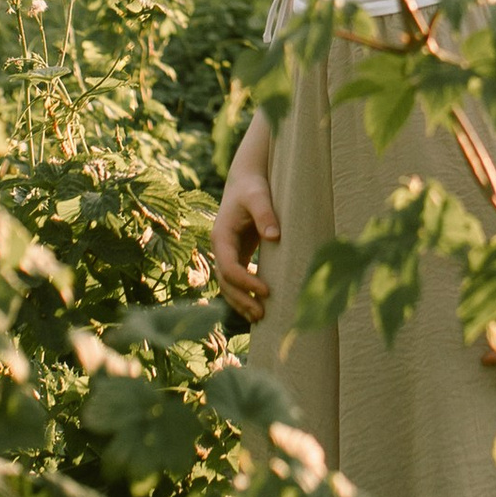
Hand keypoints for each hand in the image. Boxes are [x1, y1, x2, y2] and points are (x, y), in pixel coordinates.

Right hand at [212, 124, 279, 323]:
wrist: (247, 179)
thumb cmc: (253, 186)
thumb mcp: (259, 196)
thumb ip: (265, 215)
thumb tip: (274, 237)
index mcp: (221, 235)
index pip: (228, 266)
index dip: (245, 281)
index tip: (266, 290)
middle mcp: (221, 247)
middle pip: (225, 281)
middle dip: (242, 299)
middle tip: (262, 313)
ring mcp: (228, 252)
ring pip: (228, 285)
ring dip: (241, 302)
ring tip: (260, 317)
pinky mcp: (238, 254)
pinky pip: (237, 280)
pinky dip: (245, 294)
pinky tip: (259, 305)